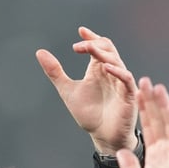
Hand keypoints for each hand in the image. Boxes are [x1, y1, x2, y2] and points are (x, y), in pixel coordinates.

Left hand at [35, 26, 137, 154]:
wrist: (102, 137)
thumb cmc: (90, 115)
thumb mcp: (67, 90)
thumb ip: (55, 72)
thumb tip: (40, 51)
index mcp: (98, 71)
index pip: (99, 47)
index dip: (91, 37)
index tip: (81, 30)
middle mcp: (111, 74)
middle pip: (109, 49)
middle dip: (95, 43)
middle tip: (79, 45)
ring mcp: (121, 84)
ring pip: (117, 61)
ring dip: (104, 53)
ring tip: (89, 50)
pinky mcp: (129, 96)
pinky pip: (127, 79)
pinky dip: (118, 71)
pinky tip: (105, 67)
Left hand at [118, 78, 168, 167]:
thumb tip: (121, 154)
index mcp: (155, 159)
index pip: (149, 130)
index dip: (143, 112)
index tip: (138, 94)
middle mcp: (166, 154)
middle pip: (158, 122)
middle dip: (152, 102)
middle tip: (145, 81)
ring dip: (163, 105)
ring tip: (156, 86)